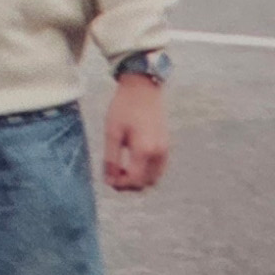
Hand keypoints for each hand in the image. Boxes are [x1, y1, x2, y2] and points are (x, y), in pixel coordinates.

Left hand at [104, 75, 169, 191]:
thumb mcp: (112, 133)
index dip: (121, 185)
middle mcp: (159, 153)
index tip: (108, 180)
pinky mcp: (166, 145)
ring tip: (121, 169)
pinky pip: (158, 168)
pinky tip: (132, 162)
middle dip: (129, 185)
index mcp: (145, 150)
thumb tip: (109, 180)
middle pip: (146, 183)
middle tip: (113, 176)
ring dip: (138, 179)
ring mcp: (165, 150)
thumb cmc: (124, 108)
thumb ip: (111, 158)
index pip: (135, 180)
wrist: (143, 89)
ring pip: (154, 178)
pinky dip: (146, 171)